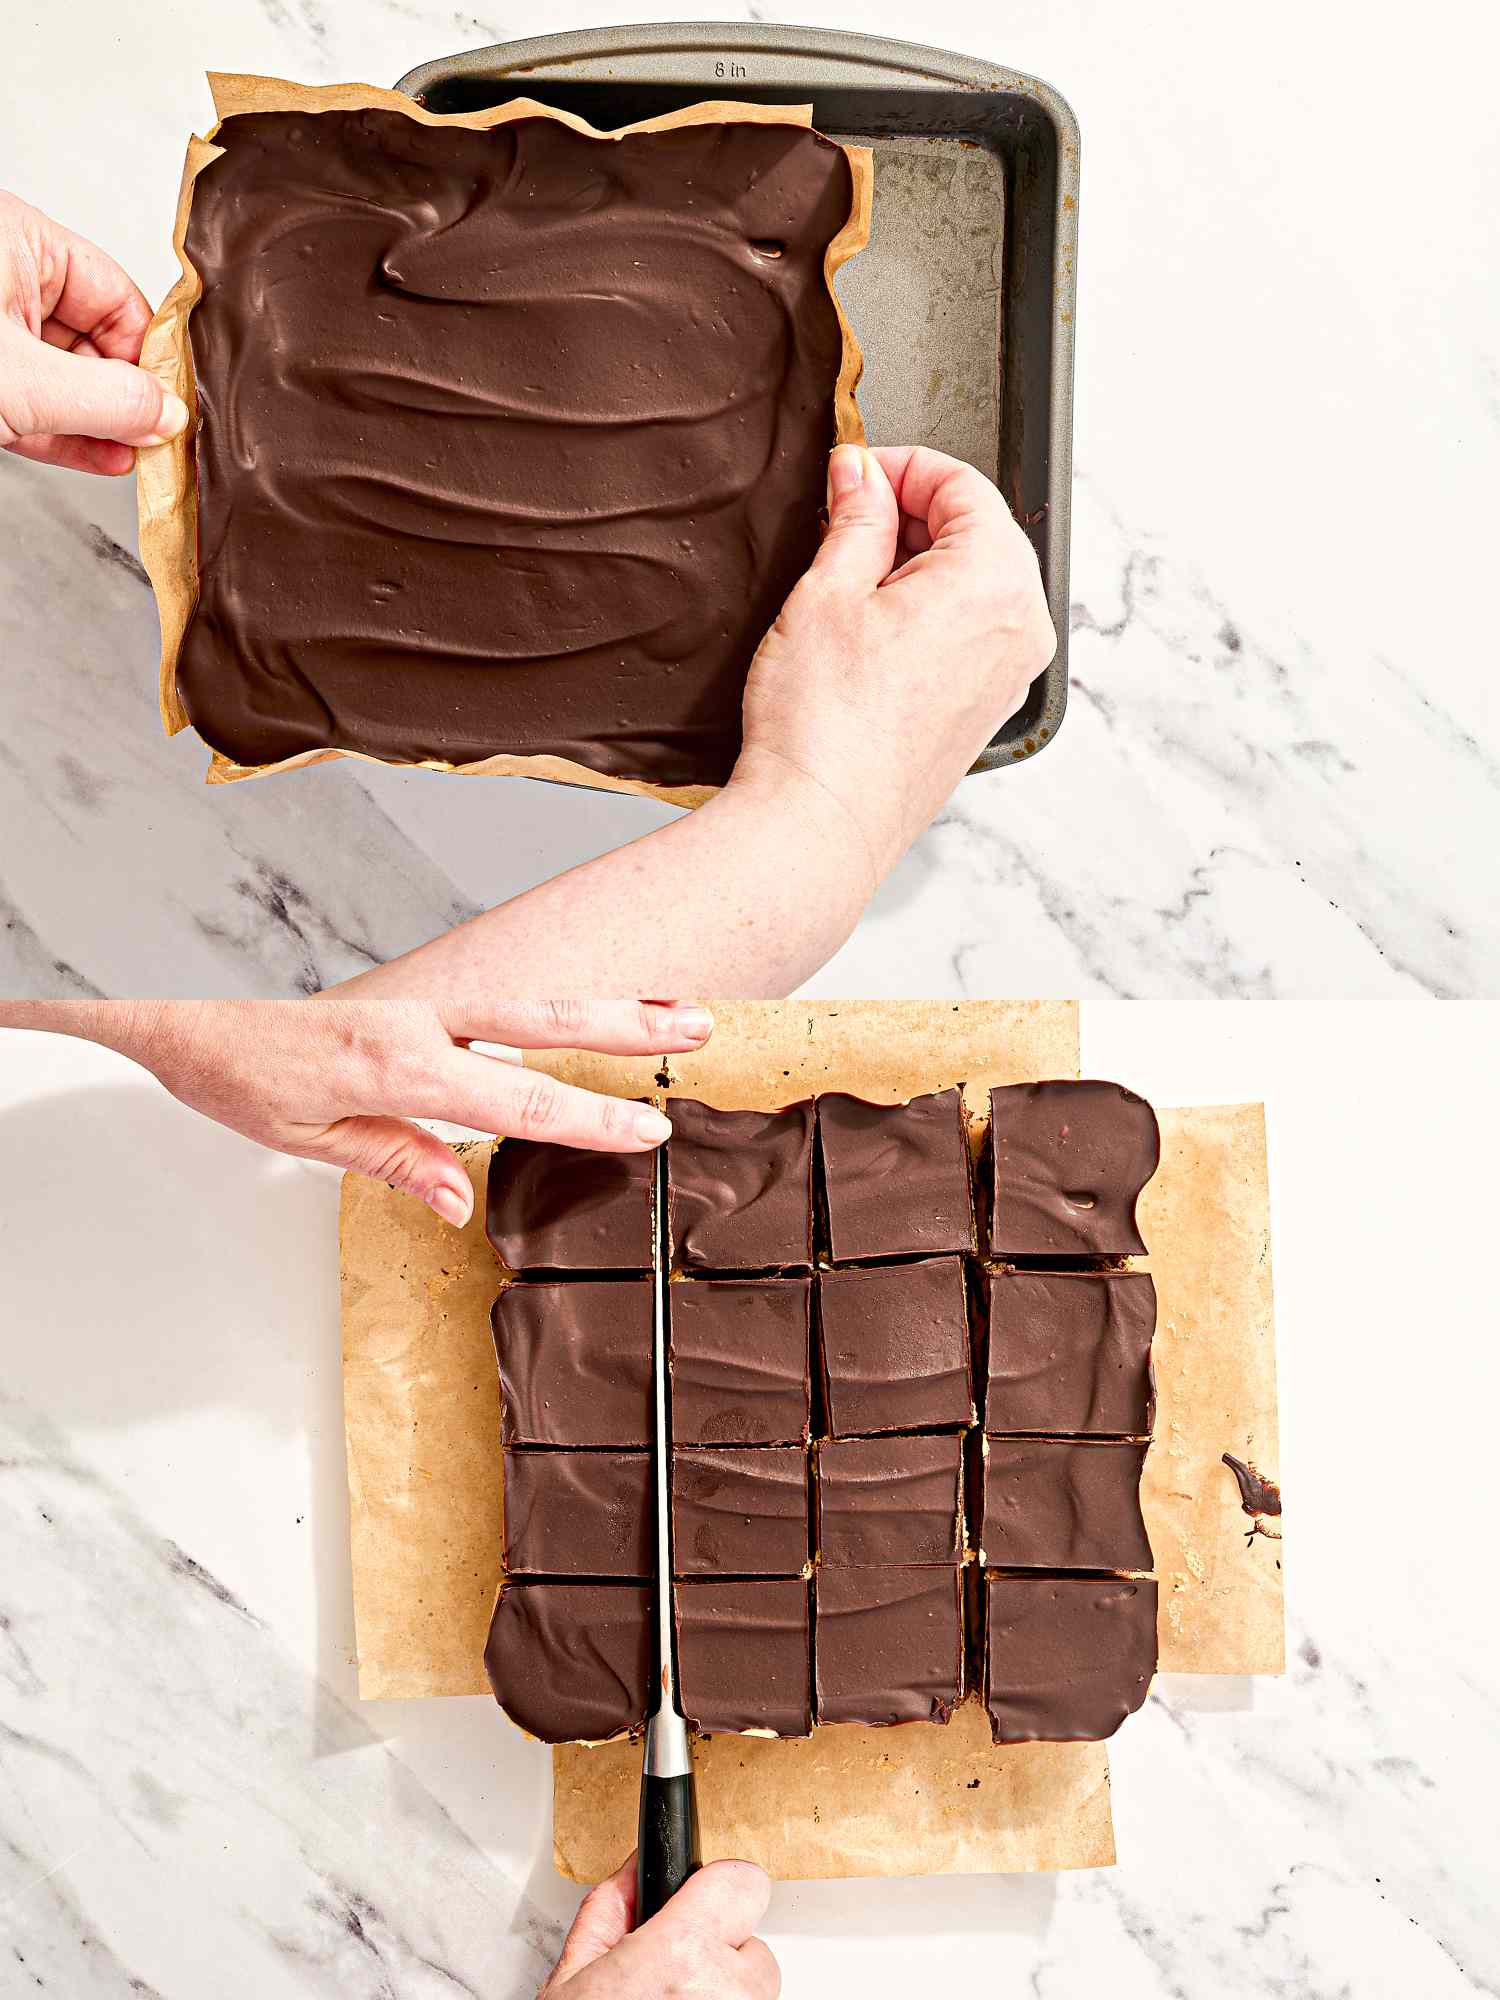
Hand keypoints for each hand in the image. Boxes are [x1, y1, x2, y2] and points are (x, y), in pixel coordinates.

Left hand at [0, 191, 188, 474]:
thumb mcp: (21, 380)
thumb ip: (104, 399)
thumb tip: (164, 412)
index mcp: (18, 242)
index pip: (115, 296)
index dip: (150, 357)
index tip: (171, 404)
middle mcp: (4, 276)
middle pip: (95, 339)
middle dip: (125, 397)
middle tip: (156, 438)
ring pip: (64, 376)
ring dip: (101, 422)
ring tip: (134, 455)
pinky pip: (33, 400)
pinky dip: (67, 432)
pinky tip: (101, 456)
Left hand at [2, 998, 711, 1223]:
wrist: (185, 1006)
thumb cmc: (237, 1071)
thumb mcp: (306, 1139)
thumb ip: (395, 1160)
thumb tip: (462, 1199)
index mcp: (397, 1067)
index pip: (516, 1100)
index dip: (588, 1117)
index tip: (646, 1129)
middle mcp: (420, 1022)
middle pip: (544, 1024)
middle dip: (627, 1029)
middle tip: (697, 1031)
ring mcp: (421, 998)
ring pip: (533, 999)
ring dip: (607, 1005)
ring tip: (677, 1007)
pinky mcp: (416, 991)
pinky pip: (502, 995)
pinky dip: (560, 1001)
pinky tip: (597, 1008)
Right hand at [543, 1854, 778, 1998]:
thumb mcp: (572, 1980)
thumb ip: (609, 1912)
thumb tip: (635, 1873)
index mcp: (681, 1955)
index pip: (744, 1883)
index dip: (717, 1889)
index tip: (697, 1901)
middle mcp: (724, 1992)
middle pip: (751, 1945)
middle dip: (715, 1955)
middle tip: (670, 1981)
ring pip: (754, 1992)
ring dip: (722, 1995)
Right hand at [733, 443, 1055, 883]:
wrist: (819, 825)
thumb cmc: (822, 725)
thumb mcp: (827, 593)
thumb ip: (855, 518)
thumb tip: (859, 474)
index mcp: (996, 584)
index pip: (963, 485)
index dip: (900, 466)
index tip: (851, 474)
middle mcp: (1021, 630)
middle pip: (977, 533)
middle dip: (908, 516)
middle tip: (839, 524)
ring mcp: (1008, 677)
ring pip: (972, 584)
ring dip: (914, 566)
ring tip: (845, 584)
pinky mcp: (984, 712)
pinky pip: (967, 635)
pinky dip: (924, 614)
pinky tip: (865, 633)